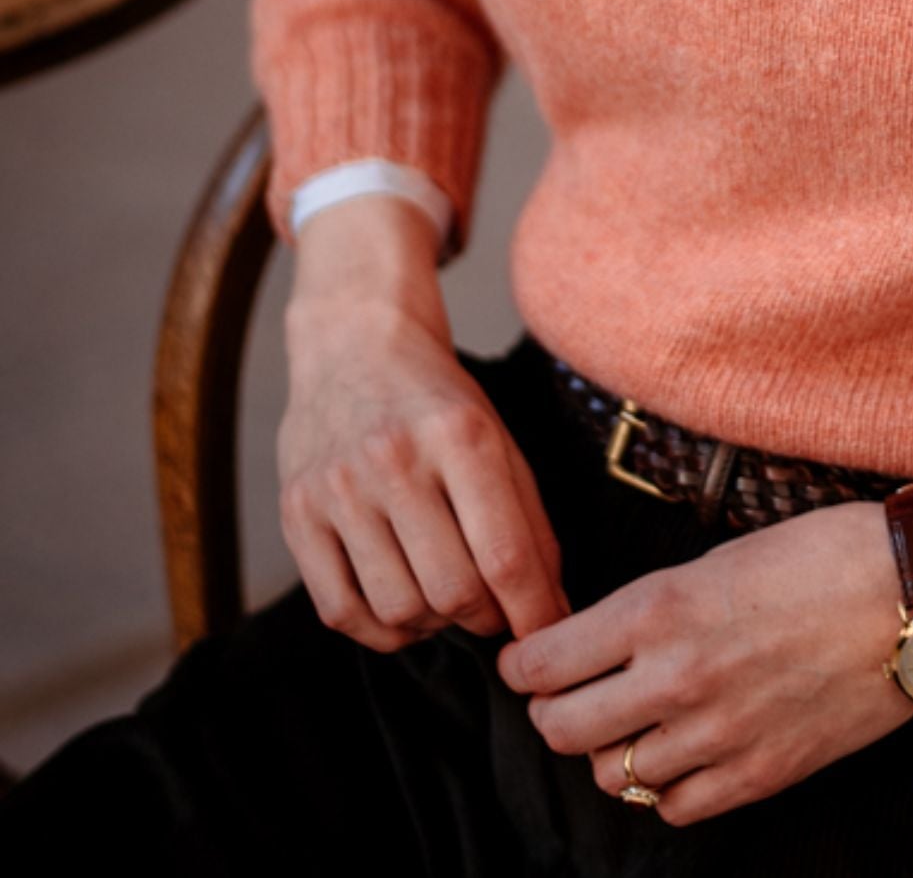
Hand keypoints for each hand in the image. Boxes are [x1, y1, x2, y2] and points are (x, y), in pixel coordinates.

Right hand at [278, 200, 569, 652]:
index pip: (505, 555)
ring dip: (435, 624)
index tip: (549, 634)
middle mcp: (394, 459)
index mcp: (459, 434)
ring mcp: (338, 488)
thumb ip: (528, 520)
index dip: (534, 613)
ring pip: (399, 610)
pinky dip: (380, 630)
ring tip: (446, 598)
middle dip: (486, 618)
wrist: (352, 344)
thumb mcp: (497, 438)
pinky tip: (402, 607)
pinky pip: (340, 611)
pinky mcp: (296, 513)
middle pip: (453, 592)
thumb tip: (551, 608)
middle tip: (493, 608)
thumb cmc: (436, 400)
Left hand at [497, 498, 912, 826]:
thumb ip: (655, 608)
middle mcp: (674, 677)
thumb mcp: (717, 558)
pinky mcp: (760, 774)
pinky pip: (675, 807)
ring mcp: (717, 734)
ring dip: (612, 751)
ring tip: (632, 723)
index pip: (543, 663)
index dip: (524, 666)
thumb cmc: (822, 554)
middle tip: (565, 696)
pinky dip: (666, 787)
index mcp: (657, 608)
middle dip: (552, 713)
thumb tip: (605, 641)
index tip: (527, 663)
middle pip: (562, 729)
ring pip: (613, 775)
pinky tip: (683, 753)